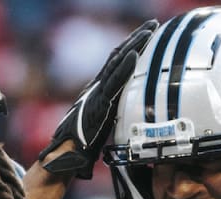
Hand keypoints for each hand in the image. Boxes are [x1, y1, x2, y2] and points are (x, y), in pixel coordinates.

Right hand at [40, 20, 157, 178]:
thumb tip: (128, 117)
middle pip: (120, 55)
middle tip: (153, 24)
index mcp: (100, 89)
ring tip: (150, 31)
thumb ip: (112, 115)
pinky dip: (124, 67)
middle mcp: (99, 85)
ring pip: (118, 63)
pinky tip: (135, 55)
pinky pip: (114, 81)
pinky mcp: (99, 101)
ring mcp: (98, 91)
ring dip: (135, 45)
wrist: (66, 152)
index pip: (118, 61)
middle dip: (137, 37)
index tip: (146, 33)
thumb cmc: (81, 143)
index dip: (131, 45)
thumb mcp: (102, 124)